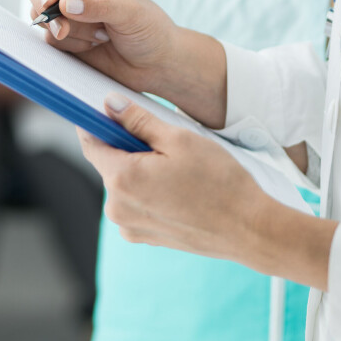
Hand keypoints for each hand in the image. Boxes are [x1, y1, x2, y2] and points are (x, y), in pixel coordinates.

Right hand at [22, 0, 176, 94]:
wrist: (154, 63)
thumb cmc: (150, 29)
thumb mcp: (130, 14)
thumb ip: (98, 7)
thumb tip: (65, 3)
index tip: (51, 2)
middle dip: (44, 6)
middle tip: (63, 28)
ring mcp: (66, 9)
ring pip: (39, 13)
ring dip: (67, 31)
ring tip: (99, 36)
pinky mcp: (63, 33)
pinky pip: (48, 37)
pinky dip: (70, 44)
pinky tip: (94, 44)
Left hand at [79, 94, 336, 290]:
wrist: (250, 230)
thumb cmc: (220, 183)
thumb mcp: (179, 139)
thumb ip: (137, 120)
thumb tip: (109, 104)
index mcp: (121, 179)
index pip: (90, 142)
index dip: (96, 122)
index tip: (105, 110)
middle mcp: (117, 207)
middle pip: (108, 162)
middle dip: (127, 146)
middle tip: (161, 139)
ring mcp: (129, 225)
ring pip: (123, 182)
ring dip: (139, 169)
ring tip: (176, 167)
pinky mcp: (143, 236)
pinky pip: (135, 203)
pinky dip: (148, 190)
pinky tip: (177, 188)